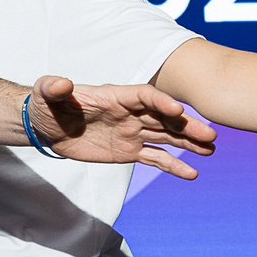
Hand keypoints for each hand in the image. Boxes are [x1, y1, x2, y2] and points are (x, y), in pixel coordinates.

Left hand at [29, 76, 216, 176]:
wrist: (46, 126)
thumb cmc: (47, 104)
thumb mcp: (46, 93)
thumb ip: (54, 87)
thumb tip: (62, 83)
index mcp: (114, 96)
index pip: (144, 96)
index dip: (160, 102)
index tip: (177, 110)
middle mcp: (129, 113)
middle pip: (163, 117)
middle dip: (186, 125)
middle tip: (210, 134)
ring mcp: (131, 132)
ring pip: (165, 136)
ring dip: (188, 142)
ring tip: (210, 149)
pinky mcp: (128, 151)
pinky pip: (155, 158)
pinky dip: (173, 165)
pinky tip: (192, 173)